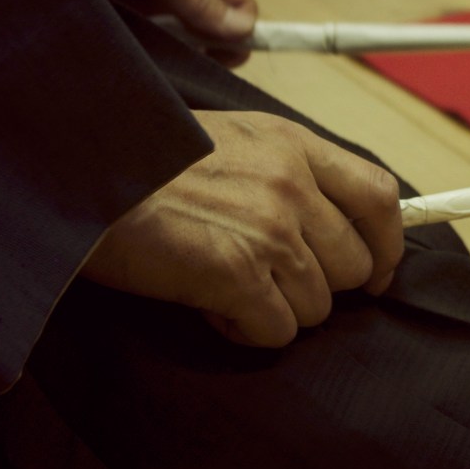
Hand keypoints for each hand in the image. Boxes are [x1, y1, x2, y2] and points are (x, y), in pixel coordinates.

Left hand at [44, 0, 256, 65]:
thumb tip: (246, 29)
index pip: (236, 5)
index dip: (241, 33)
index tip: (227, 59)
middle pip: (208, 32)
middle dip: (207, 55)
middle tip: (186, 68)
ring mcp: (140, 7)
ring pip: (175, 47)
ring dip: (174, 62)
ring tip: (156, 70)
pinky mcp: (113, 23)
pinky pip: (142, 51)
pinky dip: (145, 63)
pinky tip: (136, 70)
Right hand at [82, 111, 403, 346]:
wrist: (79, 171)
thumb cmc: (148, 158)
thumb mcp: (236, 137)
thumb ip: (291, 170)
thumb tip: (334, 221)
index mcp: (295, 145)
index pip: (381, 196)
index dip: (389, 243)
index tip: (378, 269)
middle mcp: (292, 185)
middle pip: (356, 264)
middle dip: (322, 284)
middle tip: (274, 278)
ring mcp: (269, 231)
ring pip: (319, 305)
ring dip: (278, 307)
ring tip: (228, 282)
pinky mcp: (236, 275)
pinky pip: (278, 331)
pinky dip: (248, 330)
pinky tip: (213, 305)